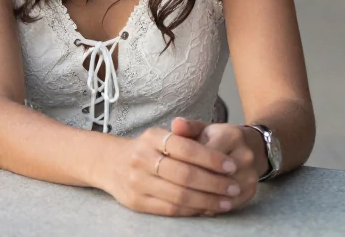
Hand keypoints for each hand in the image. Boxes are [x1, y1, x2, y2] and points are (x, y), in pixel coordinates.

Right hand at [98, 121, 241, 216]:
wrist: (110, 163)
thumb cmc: (146, 149)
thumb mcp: (161, 134)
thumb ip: (187, 134)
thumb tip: (214, 140)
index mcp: (151, 138)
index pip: (185, 148)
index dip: (211, 158)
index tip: (231, 166)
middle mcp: (141, 159)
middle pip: (184, 175)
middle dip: (214, 183)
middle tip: (234, 187)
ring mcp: (137, 182)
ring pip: (179, 196)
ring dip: (207, 201)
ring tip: (226, 201)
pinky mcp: (137, 202)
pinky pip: (170, 209)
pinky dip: (192, 210)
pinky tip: (207, 208)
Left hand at [170, 118, 262, 212]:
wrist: (249, 147)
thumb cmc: (217, 138)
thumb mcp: (202, 128)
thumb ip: (188, 128)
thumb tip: (176, 124)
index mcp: (231, 135)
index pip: (206, 153)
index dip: (185, 163)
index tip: (167, 169)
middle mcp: (245, 155)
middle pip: (214, 175)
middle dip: (191, 183)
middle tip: (169, 189)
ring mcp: (251, 176)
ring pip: (222, 193)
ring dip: (200, 199)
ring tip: (179, 200)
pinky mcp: (251, 192)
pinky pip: (228, 204)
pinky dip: (211, 208)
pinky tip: (194, 208)